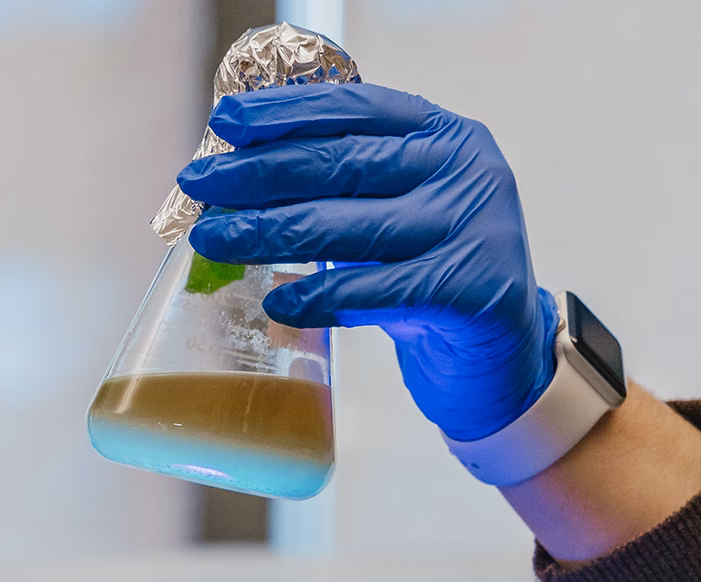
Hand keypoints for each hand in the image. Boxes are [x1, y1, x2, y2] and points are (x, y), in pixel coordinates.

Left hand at [178, 83, 556, 443]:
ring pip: (351, 225)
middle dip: (259, 174)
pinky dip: (321, 298)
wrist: (502, 355)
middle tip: (198, 186)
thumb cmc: (431, 275)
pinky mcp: (474, 290)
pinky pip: (378, 291)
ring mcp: (474, 228)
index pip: (354, 107)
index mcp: (443, 134)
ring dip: (270, 232)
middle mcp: (464, 169)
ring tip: (213, 239)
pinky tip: (277, 302)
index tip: (224, 123)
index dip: (285, 113)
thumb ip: (343, 187)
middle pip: (343, 163)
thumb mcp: (395, 212)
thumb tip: (235, 180)